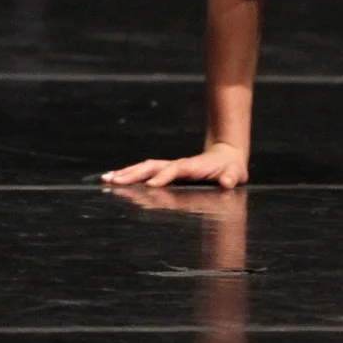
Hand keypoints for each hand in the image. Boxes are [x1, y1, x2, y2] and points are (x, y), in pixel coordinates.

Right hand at [101, 145, 247, 190]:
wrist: (226, 156)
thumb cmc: (231, 169)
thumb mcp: (235, 174)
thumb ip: (231, 178)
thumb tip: (227, 182)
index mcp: (192, 167)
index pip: (174, 170)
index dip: (163, 177)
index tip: (151, 185)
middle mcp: (177, 165)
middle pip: (152, 166)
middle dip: (134, 173)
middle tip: (115, 181)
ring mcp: (170, 166)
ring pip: (145, 167)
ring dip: (126, 172)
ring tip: (107, 179)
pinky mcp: (166, 170)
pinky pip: (145, 171)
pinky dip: (130, 174)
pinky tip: (115, 179)